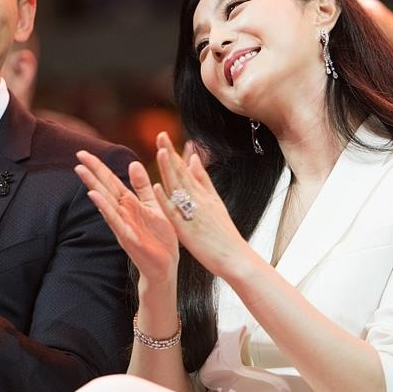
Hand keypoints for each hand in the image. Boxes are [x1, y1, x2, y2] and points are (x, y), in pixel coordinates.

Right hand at [75, 150, 178, 287]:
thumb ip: (142, 186)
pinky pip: (114, 219)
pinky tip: (94, 196)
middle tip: (78, 154)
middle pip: (105, 187)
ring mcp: (123, 224)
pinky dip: (104, 207)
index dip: (99, 166)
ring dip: (93, 186)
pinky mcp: (127, 237)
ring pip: (105, 201)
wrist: (166, 266)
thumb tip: (133, 162)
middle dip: (92, 171)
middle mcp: (122, 212)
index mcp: (129, 204)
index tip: (84, 152)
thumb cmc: (160, 238)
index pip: (111, 181)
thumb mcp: (153, 205)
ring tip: (81, 171)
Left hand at [152, 132, 248, 278]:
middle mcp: (199, 200)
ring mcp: (193, 213)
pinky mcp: (188, 229)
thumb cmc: (224, 233)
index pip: (186, 169)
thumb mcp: (215, 201)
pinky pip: (175, 213)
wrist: (236, 257)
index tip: (163, 136)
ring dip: (169, 170)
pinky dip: (166, 199)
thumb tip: (193, 158)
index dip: (174, 152)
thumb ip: (203, 180)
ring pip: (178, 188)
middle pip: (181, 173)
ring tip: (160, 151)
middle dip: (170, 153)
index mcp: (204, 194)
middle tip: (160, 134)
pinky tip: (157, 187)